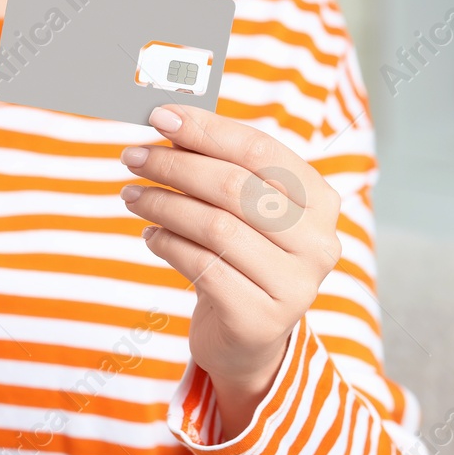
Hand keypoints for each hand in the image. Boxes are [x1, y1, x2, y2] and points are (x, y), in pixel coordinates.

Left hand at [119, 104, 341, 437]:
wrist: (247, 337)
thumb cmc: (241, 255)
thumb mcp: (241, 208)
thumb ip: (218, 165)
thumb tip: (167, 121)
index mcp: (320, 200)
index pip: (260, 149)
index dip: (207, 129)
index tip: (160, 116)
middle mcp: (319, 242)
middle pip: (235, 186)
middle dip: (175, 165)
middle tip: (133, 157)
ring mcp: (295, 285)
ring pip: (215, 226)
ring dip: (163, 204)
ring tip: (133, 196)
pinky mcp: (261, 319)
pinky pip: (202, 266)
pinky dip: (168, 244)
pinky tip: (151, 235)